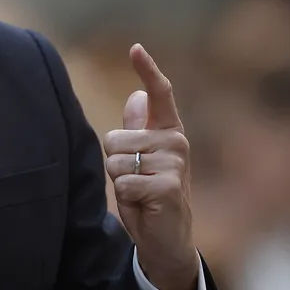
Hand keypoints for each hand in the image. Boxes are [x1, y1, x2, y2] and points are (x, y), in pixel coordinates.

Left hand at [102, 44, 196, 289]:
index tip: (135, 48)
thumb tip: (135, 97)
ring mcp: (175, 163)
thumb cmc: (149, 197)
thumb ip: (138, 131)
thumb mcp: (140, 161)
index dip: (147, 70)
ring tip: (139, 194)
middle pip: (114, 137)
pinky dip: (125, 198)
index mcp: (168, 132)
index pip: (160, 94)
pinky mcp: (168, 186)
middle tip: (134, 181)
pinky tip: (143, 206)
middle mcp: (176, 142)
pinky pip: (123, 182)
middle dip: (113, 163)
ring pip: (116, 161)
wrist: (166, 241)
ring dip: (119, 181)